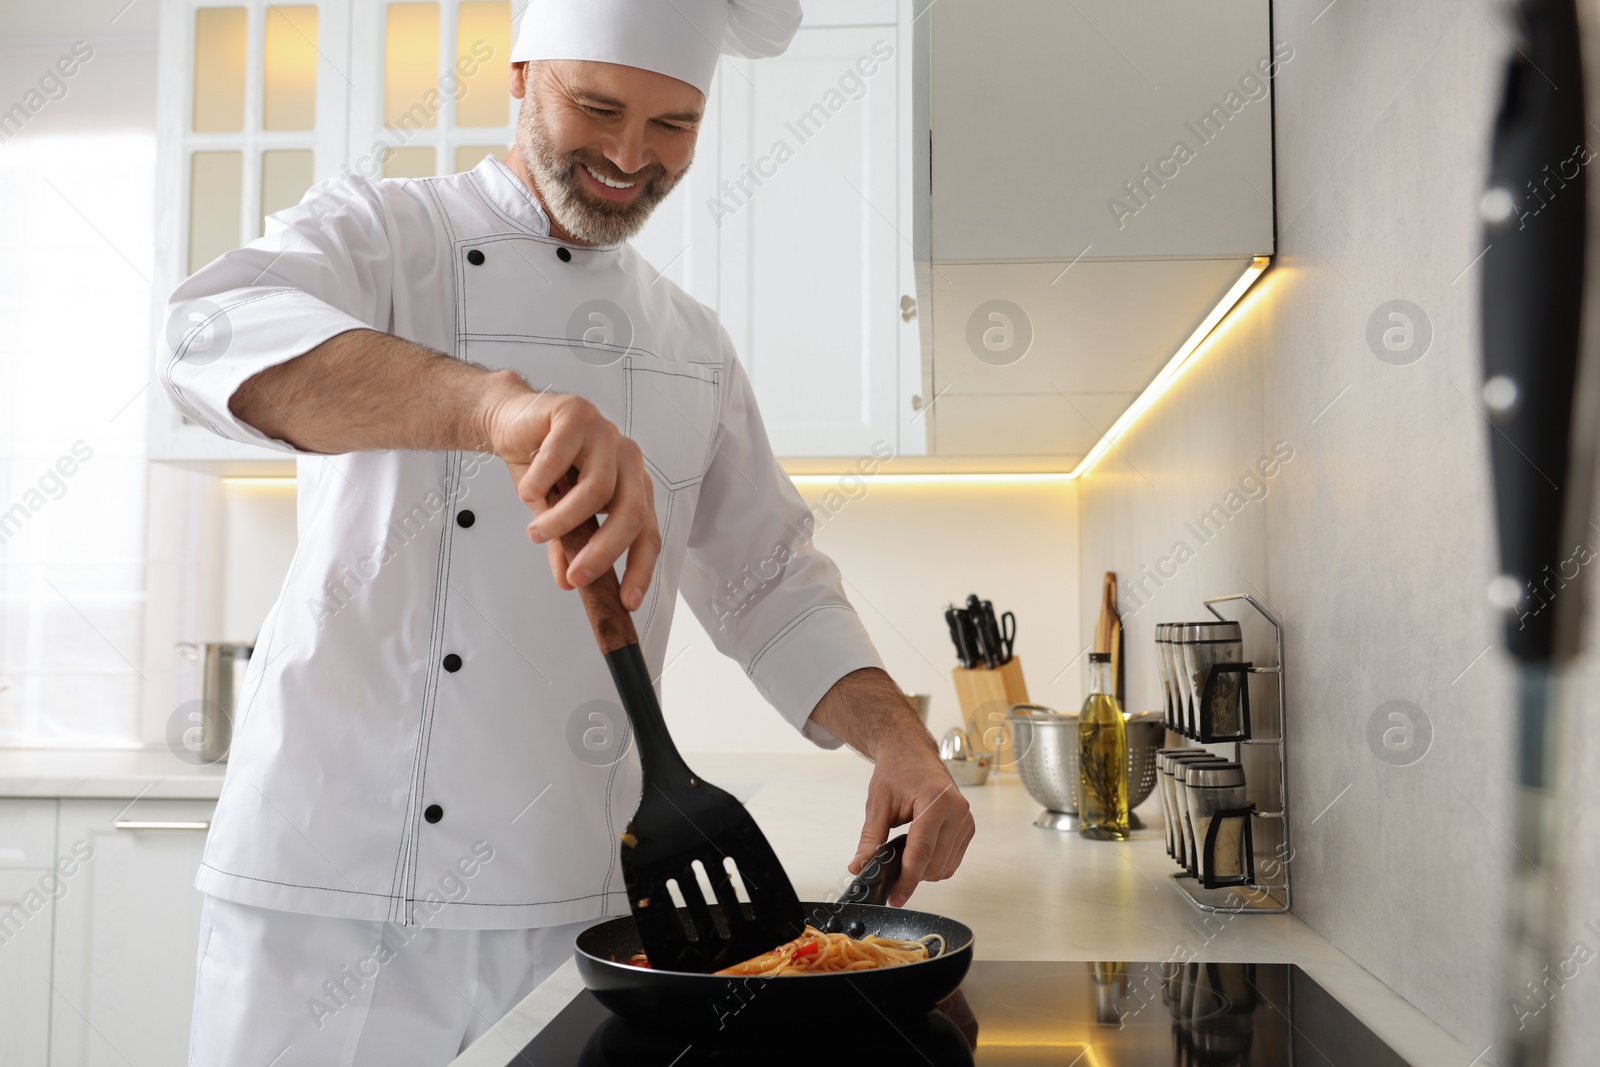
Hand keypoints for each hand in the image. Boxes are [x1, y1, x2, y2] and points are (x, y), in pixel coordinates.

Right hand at [479, 373, 659, 608]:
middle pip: (630, 514)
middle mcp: (628, 461)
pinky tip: (527, 493)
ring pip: (595, 490)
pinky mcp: (577, 414)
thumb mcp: (556, 515)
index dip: (641, 568)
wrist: (512, 422)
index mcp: (633, 486)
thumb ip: (567, 546)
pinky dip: (540, 482)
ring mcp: (605, 435)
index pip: (647, 533)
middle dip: (603, 552)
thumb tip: (568, 582)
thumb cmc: (542, 467)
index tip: (627, 602)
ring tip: (536, 532)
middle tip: (576, 577)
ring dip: (562, 520)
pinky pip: (561, 457)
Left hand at [848, 734, 974, 907]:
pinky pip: (952, 860)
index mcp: (936, 802)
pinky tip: (919, 852)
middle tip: (889, 873)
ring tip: (904, 854)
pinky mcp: (968, 828)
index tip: (895, 898)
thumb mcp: (878, 803)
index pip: (921, 852)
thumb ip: (871, 839)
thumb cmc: (897, 770)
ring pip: (945, 867)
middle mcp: (957, 812)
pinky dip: (935, 864)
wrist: (913, 752)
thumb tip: (860, 866)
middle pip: (934, 863)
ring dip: (924, 871)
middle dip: (911, 875)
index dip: (907, 880)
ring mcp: (966, 820)